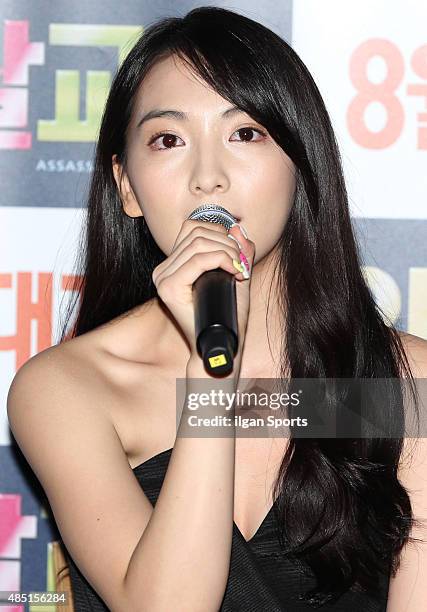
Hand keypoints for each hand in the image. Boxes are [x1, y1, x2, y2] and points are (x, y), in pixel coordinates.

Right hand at [152, 219, 254, 363]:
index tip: (237, 255)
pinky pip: (198, 260)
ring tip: (239, 269)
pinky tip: (234, 273)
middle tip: (242, 264)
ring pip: (199, 242)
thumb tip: (237, 228)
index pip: (192, 228)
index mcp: (173, 265)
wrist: (220, 345)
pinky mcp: (168, 288)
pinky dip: (222, 260)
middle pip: (197, 232)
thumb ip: (238, 253)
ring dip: (227, 251)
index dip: (220, 232)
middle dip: (227, 242)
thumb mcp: (236, 277)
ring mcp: (163, 278)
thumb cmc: (228, 316)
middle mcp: (163, 270)